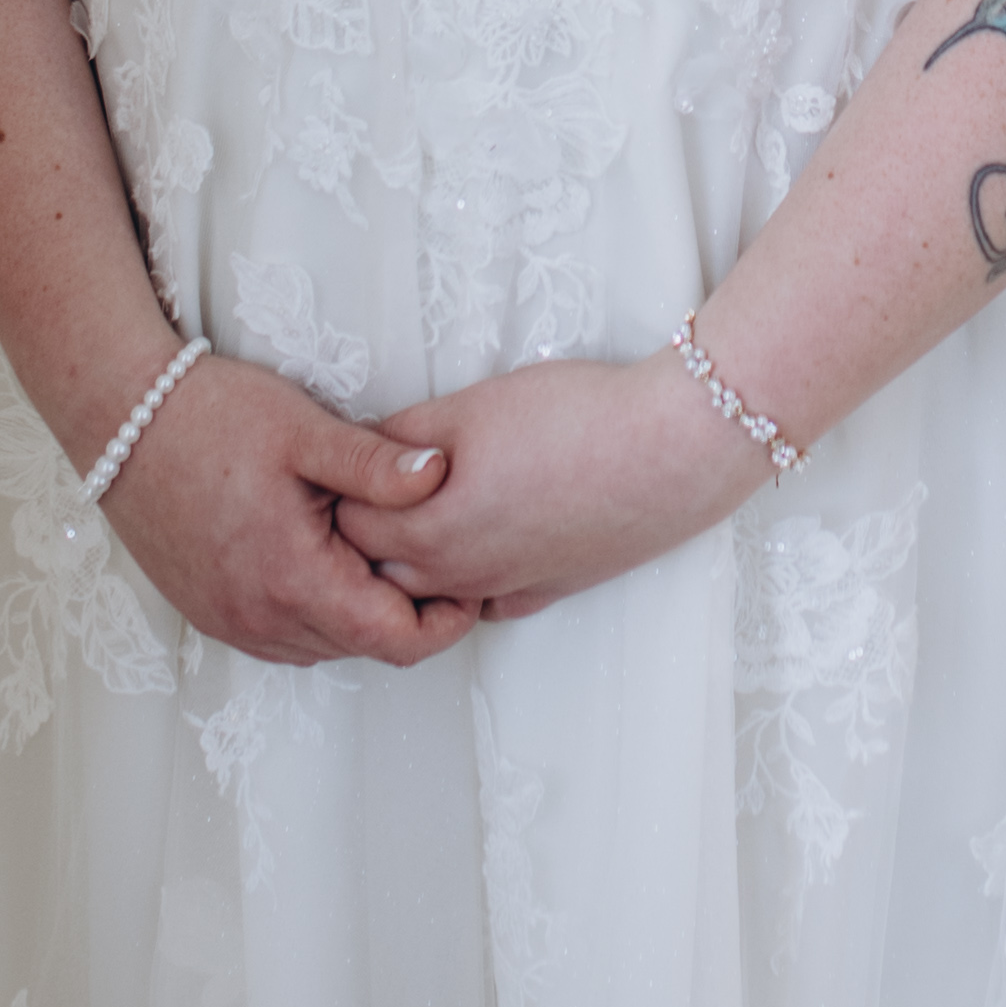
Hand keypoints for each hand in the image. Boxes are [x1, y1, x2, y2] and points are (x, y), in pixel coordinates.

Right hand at [98, 354, 475, 666]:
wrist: (122, 420)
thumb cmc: (212, 417)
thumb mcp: (305, 430)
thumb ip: (376, 463)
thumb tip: (442, 473)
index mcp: (292, 578)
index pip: (394, 640)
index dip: (444, 620)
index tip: (467, 582)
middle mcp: (258, 616)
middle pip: (364, 648)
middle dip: (408, 614)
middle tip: (434, 559)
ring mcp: (229, 620)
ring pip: (324, 647)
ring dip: (360, 616)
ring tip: (381, 556)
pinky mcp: (209, 613)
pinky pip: (284, 638)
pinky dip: (318, 614)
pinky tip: (327, 563)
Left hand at [334, 350, 758, 621]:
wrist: (673, 450)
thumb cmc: (573, 418)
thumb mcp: (469, 407)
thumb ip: (402, 436)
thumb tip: (358, 449)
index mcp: (428, 532)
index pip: (343, 525)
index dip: (331, 490)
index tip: (331, 460)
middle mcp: (460, 576)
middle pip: (378, 567)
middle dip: (361, 531)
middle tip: (362, 482)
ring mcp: (507, 588)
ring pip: (430, 591)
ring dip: (411, 558)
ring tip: (417, 506)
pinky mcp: (550, 588)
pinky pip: (485, 599)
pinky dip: (467, 577)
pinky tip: (478, 536)